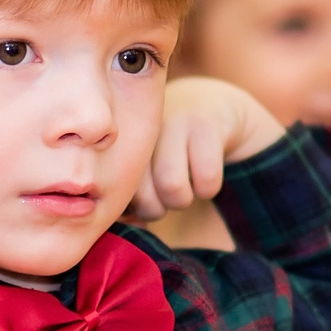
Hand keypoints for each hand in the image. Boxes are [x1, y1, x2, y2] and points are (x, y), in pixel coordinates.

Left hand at [127, 76, 287, 221]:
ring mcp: (172, 121)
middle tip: (165, 194)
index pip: (114, 192)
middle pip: (141, 196)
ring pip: (172, 188)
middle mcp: (140, 128)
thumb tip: (125, 224)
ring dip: (182, 200)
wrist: (216, 106)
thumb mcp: (146, 162)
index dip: (130, 208)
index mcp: (120, 141)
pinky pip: (206, 180)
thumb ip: (129, 191)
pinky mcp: (205, 124)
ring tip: (184, 185)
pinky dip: (209, 188)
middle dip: (156, 208)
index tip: (142, 201)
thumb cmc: (170, 147)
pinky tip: (205, 173)